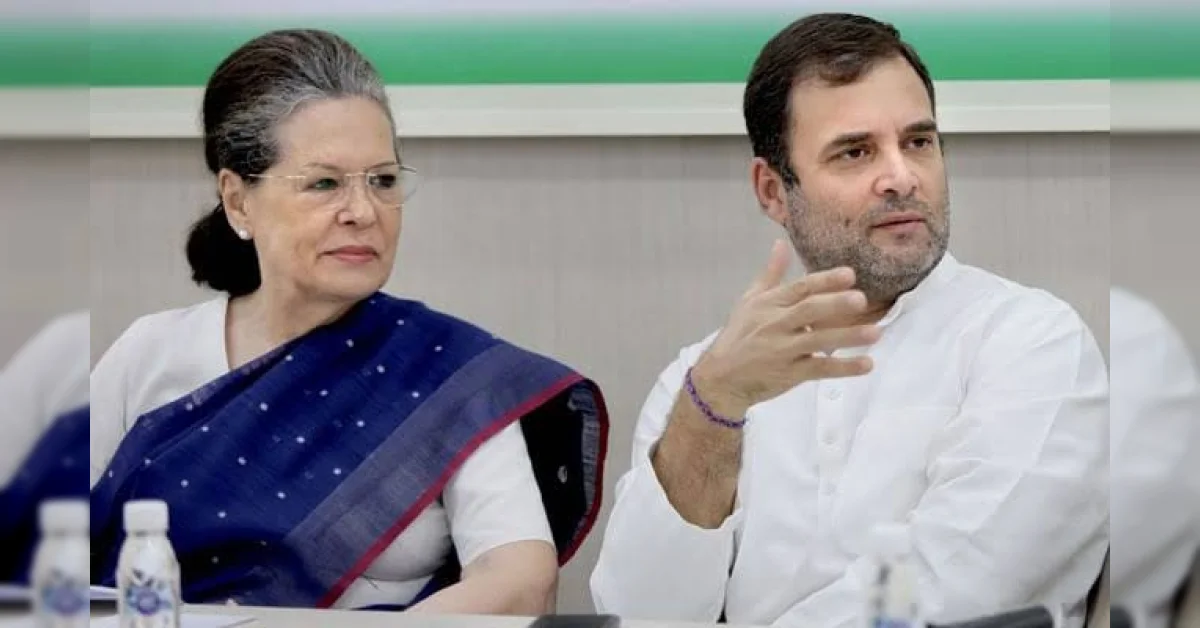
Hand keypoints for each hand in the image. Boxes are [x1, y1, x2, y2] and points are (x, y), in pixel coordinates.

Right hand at [692, 239, 880, 413]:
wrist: (720, 378)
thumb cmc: (738, 335)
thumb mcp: (749, 301)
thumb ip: (771, 273)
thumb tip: (781, 243)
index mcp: (769, 304)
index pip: (799, 289)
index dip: (824, 281)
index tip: (849, 274)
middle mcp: (776, 325)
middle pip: (808, 311)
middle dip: (834, 304)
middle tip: (861, 299)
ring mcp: (783, 351)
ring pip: (817, 341)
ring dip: (846, 337)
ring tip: (875, 332)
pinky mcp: (790, 375)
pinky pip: (819, 370)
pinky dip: (843, 368)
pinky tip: (866, 364)